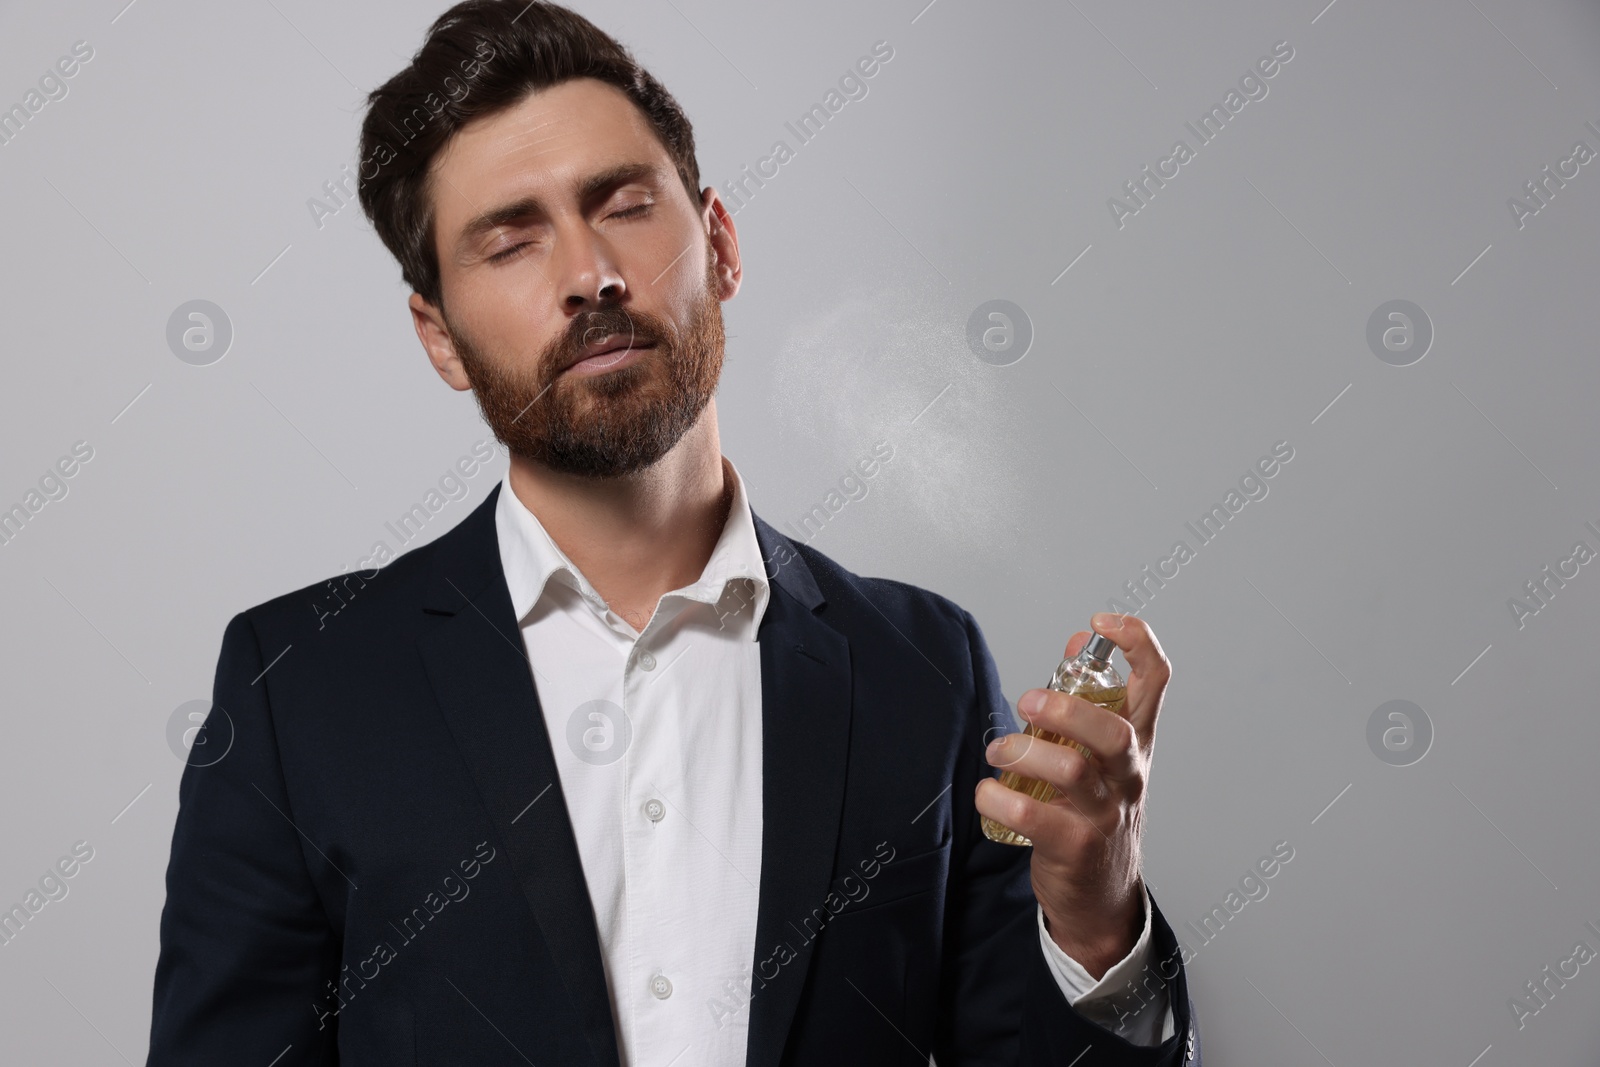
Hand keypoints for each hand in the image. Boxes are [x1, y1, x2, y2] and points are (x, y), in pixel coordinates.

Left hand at [973, 612, 1170, 978]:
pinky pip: (1034, 817)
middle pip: (1113, 731)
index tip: (1100, 624)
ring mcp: (1104, 812)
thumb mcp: (1103, 756)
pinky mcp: (1075, 845)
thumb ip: (1089, 700)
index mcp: (1136, 742)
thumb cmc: (1097, 814)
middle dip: (1066, 709)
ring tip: (998, 752)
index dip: (1137, 642)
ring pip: (1073, 771)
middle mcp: (1127, 774)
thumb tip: (1078, 642)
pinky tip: (987, 793)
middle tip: (1027, 701)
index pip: (1157, 681)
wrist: (1104, 897)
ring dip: (1023, 752)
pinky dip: (998, 799)